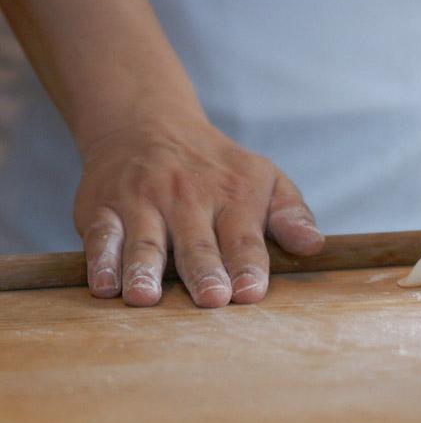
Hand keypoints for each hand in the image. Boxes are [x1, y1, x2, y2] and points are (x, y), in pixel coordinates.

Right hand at [74, 116, 323, 306]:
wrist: (148, 123)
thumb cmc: (218, 167)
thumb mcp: (265, 178)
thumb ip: (290, 214)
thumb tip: (315, 245)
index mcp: (233, 194)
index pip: (243, 237)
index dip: (248, 265)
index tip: (250, 292)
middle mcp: (188, 198)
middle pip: (197, 243)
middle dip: (204, 272)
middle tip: (212, 299)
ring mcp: (143, 202)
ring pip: (146, 241)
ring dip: (145, 270)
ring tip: (147, 297)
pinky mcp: (103, 207)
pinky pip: (102, 235)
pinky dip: (102, 260)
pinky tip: (105, 285)